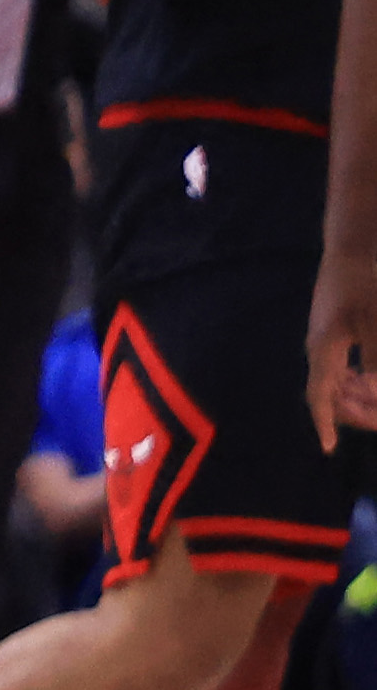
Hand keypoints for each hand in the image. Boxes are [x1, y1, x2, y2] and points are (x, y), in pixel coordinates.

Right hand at [314, 254, 376, 437]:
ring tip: (374, 400)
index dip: (325, 423)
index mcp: (325, 349)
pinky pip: (338, 362)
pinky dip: (354, 376)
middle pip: (328, 391)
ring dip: (355, 394)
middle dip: (353, 410)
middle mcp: (318, 346)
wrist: (355, 241)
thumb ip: (376, 365)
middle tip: (374, 418)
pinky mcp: (333, 324)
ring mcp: (324, 334)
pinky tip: (367, 375)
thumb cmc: (369, 282)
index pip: (321, 396)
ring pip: (334, 378)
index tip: (329, 448)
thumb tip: (376, 395)